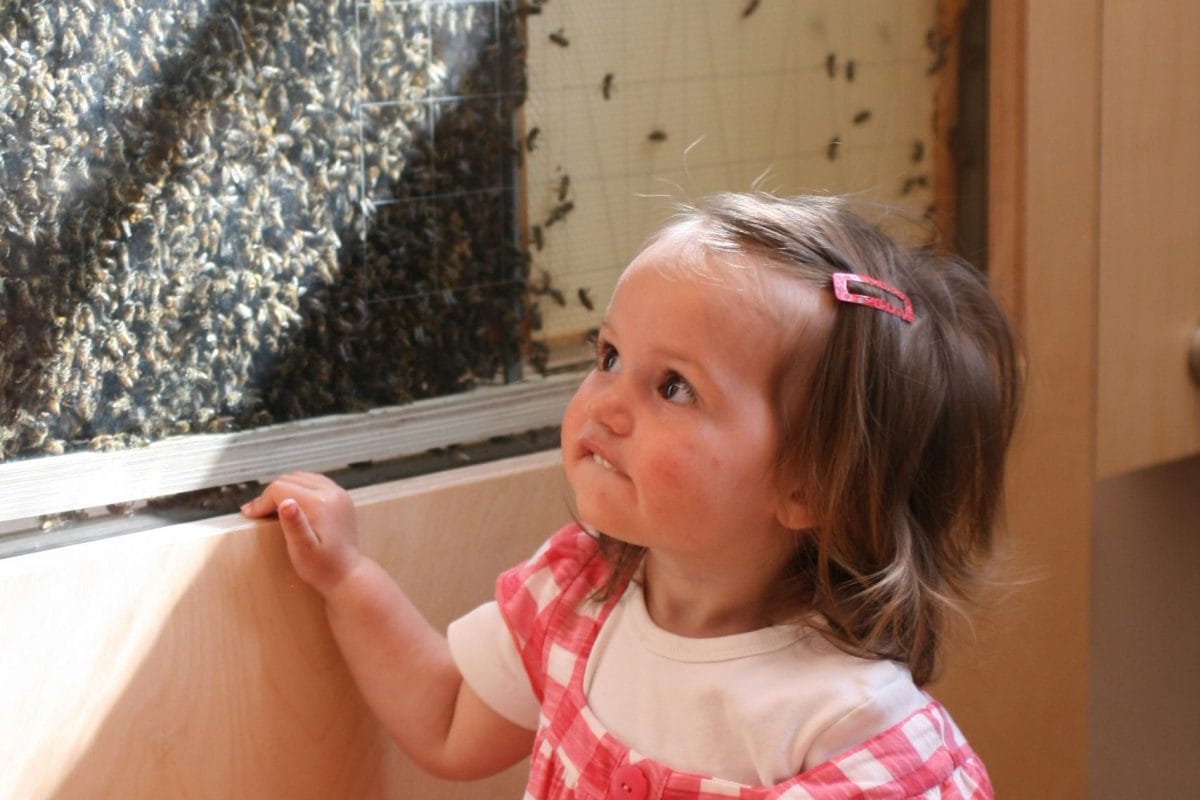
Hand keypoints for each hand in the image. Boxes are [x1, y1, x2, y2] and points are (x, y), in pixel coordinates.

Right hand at [242, 471, 360, 594]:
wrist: (347, 574)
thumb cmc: (322, 567)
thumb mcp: (303, 550)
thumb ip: (294, 525)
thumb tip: (285, 502)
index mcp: (320, 503)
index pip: (280, 488)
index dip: (262, 500)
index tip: (251, 515)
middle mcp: (331, 492)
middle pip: (289, 479)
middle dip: (271, 494)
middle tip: (258, 512)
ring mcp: (338, 493)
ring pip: (301, 478)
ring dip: (284, 489)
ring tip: (272, 509)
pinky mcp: (341, 497)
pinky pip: (314, 482)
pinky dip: (299, 489)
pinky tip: (292, 504)